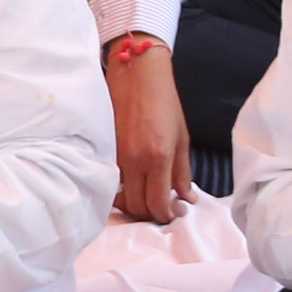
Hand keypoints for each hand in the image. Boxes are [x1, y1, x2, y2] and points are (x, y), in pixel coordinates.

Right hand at [108, 38, 192, 224]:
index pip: (156, 204)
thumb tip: (187, 198)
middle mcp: (134, 160)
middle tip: (159, 208)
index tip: (171, 214)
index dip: (164, 216)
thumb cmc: (164, 102)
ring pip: (121, 197)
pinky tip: (133, 181)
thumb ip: (183, 172)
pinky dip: (122, 188)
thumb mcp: (182, 138)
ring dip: (133, 202)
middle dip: (148, 214)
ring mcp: (116, 156)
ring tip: (146, 195)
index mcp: (158, 157)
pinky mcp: (105, 150)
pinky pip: (112, 180)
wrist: (137, 76)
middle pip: (136, 207)